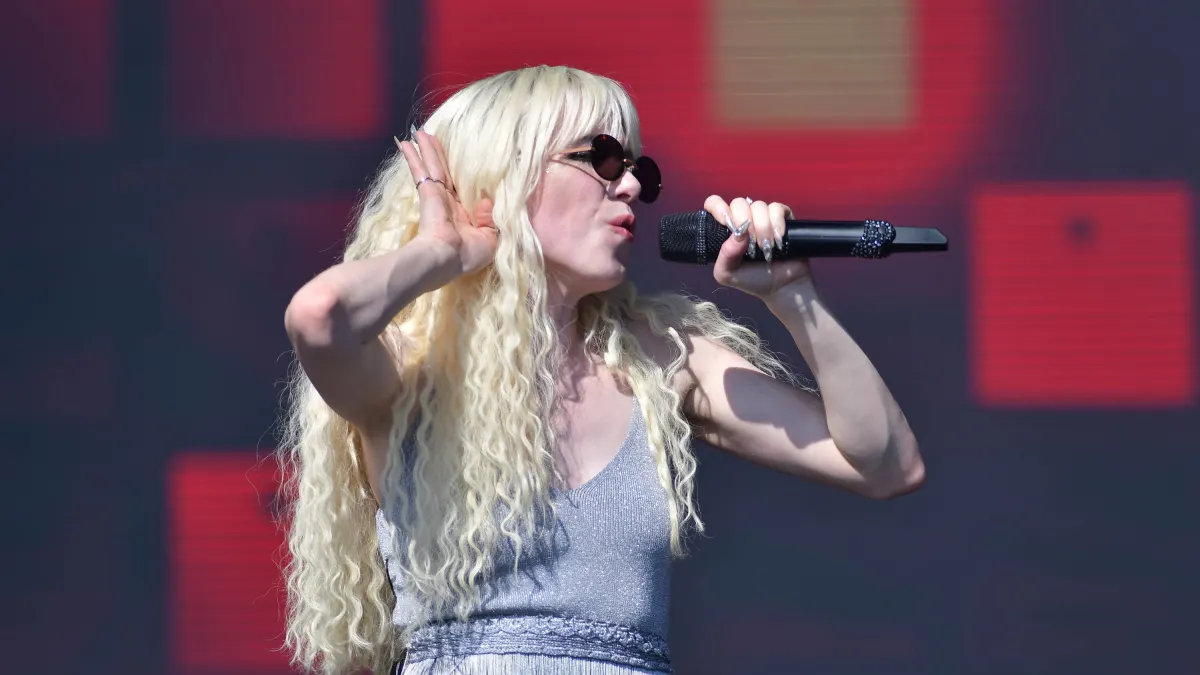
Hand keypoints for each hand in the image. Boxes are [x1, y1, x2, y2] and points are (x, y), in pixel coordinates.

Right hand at [396, 130, 497, 274]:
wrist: (447, 258)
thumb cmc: (468, 253)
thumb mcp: (489, 239)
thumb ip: (490, 219)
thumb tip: (487, 200)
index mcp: (461, 213)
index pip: (459, 188)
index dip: (457, 174)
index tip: (456, 162)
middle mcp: (447, 202)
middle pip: (443, 171)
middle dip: (437, 154)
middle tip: (431, 138)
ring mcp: (436, 195)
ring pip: (432, 165)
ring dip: (426, 148)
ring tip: (419, 132)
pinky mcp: (427, 191)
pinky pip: (421, 169)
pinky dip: (413, 156)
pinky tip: (405, 143)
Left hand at [703, 195, 811, 298]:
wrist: (782, 287)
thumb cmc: (752, 279)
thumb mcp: (727, 274)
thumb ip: (725, 255)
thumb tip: (739, 232)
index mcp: (727, 229)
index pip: (714, 203)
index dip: (718, 208)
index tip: (727, 223)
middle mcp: (744, 220)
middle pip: (738, 203)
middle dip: (745, 223)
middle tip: (751, 244)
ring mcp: (763, 217)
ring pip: (759, 206)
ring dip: (762, 228)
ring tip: (766, 247)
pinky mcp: (782, 217)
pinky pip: (777, 208)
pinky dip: (777, 223)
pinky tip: (778, 239)